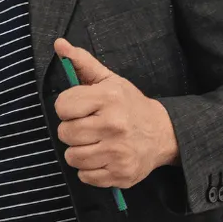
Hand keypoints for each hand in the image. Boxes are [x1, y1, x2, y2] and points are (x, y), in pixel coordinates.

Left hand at [53, 38, 179, 188]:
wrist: (163, 133)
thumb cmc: (129, 105)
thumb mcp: (109, 80)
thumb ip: (82, 62)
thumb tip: (59, 45)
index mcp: (109, 98)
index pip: (62, 106)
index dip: (67, 108)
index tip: (80, 109)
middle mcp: (114, 125)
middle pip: (65, 133)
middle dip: (72, 130)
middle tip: (88, 127)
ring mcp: (118, 152)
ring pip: (72, 157)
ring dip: (78, 151)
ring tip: (94, 142)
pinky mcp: (121, 174)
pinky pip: (85, 176)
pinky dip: (89, 169)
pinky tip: (103, 157)